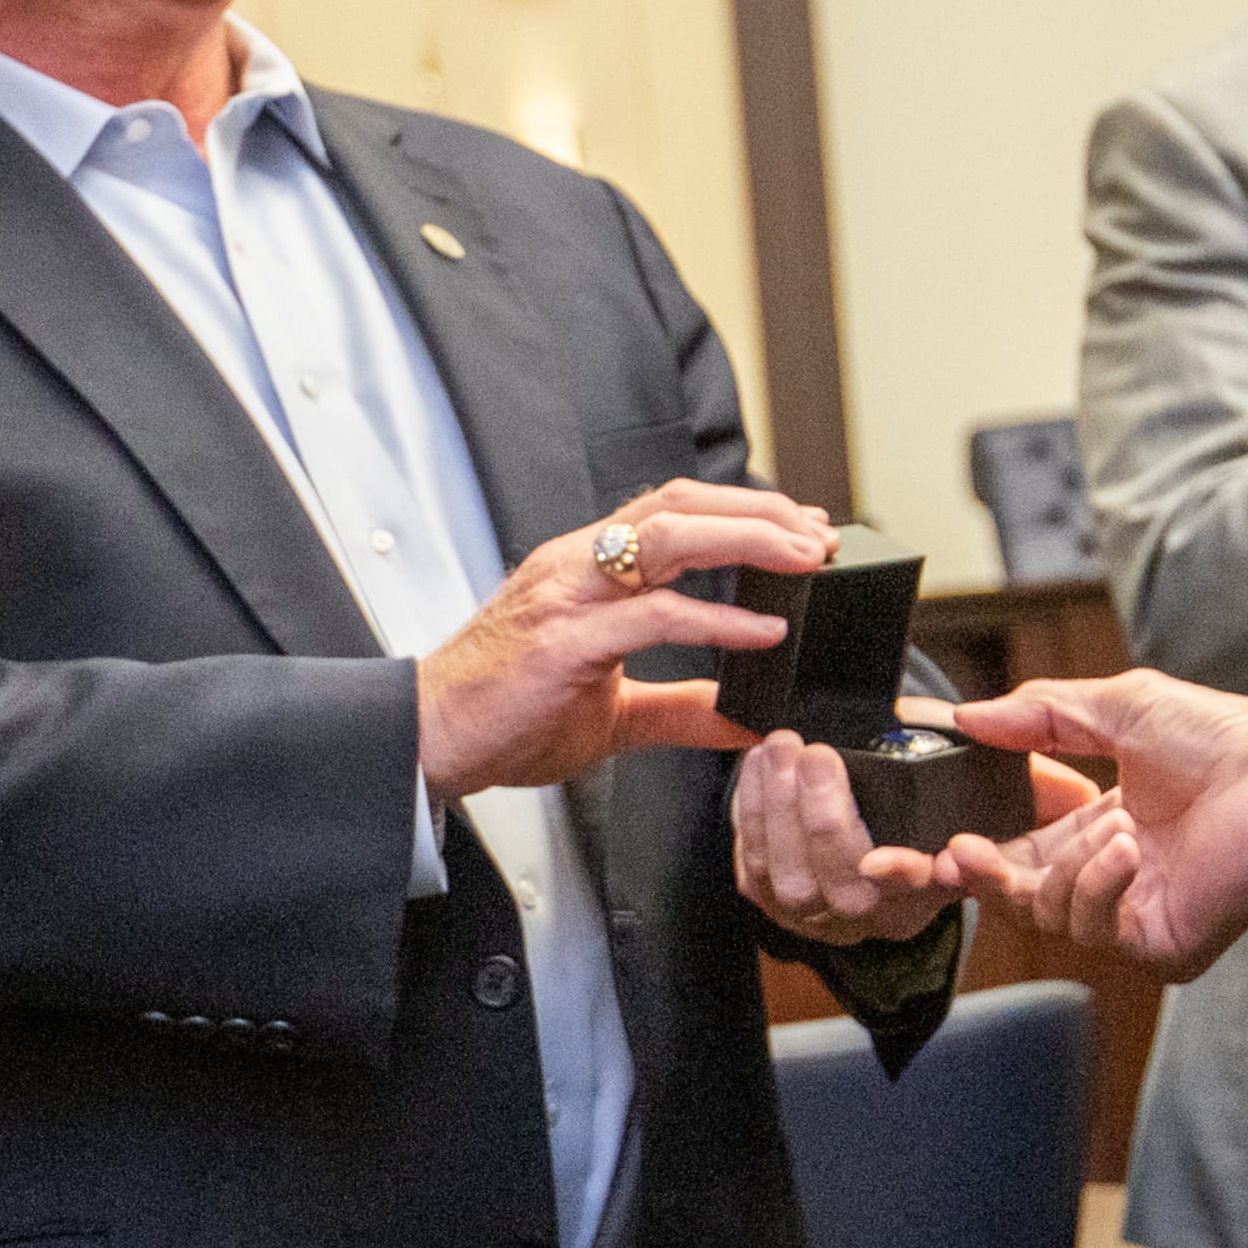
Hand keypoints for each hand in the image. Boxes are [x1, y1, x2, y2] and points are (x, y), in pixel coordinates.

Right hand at [415, 481, 826, 799]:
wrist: (430, 742)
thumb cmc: (501, 715)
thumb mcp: (610, 711)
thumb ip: (679, 707)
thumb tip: (743, 717)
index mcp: (584, 569)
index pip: (674, 511)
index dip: (742, 512)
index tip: (800, 529)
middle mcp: (577, 566)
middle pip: (681, 505)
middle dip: (759, 514)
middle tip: (818, 536)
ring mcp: (569, 597)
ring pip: (672, 536)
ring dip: (749, 541)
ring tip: (803, 561)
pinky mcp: (565, 642)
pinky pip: (655, 617)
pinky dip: (718, 622)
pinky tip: (764, 633)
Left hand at [738, 709, 1107, 945]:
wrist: (874, 838)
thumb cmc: (935, 804)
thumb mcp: (990, 795)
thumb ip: (1035, 791)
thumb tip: (1080, 794)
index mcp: (930, 891)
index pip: (922, 891)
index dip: (903, 878)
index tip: (884, 854)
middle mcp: (875, 914)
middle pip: (841, 880)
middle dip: (821, 815)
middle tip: (812, 752)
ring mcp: (820, 914)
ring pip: (789, 876)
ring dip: (776, 809)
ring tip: (778, 749)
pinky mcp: (774, 904)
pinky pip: (753, 871)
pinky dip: (748, 817)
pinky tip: (755, 770)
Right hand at [937, 672, 1247, 977]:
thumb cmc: (1225, 740)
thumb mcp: (1117, 707)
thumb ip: (1037, 714)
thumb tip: (966, 713)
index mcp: (1098, 824)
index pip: (1016, 848)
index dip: (975, 846)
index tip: (943, 833)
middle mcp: (1111, 874)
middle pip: (1017, 892)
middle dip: (982, 874)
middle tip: (958, 851)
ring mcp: (1131, 913)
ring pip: (1048, 913)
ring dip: (1070, 866)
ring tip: (1118, 826)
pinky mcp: (1156, 944)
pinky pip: (1092, 931)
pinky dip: (1098, 886)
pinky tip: (1128, 849)